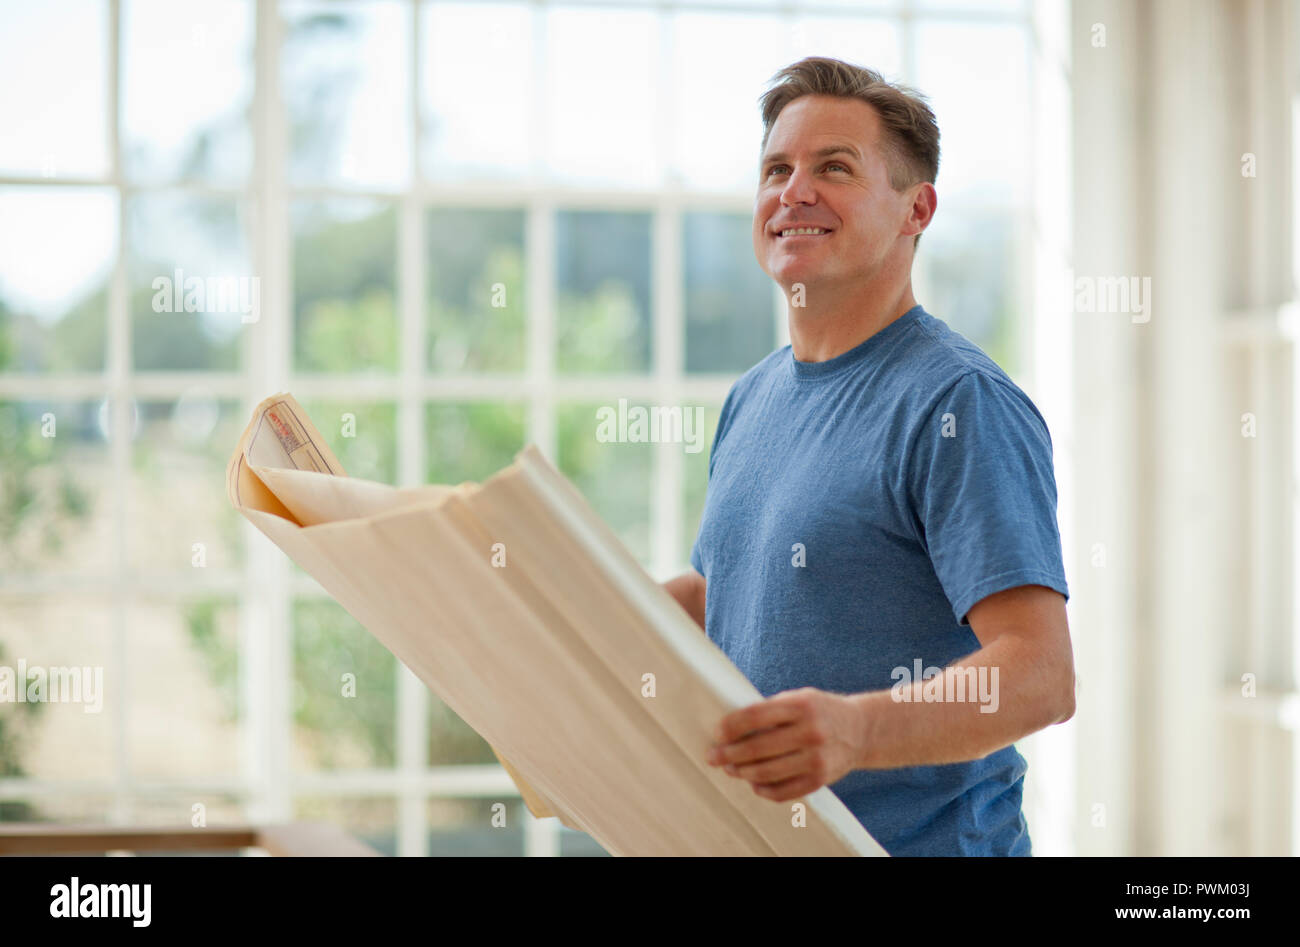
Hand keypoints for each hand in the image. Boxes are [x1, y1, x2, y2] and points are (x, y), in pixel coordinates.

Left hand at [705, 687, 865, 801]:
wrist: (861, 730)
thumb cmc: (820, 711)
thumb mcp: (799, 699)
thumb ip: (770, 710)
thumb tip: (731, 728)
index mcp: (801, 706)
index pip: (756, 716)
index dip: (732, 726)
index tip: (717, 733)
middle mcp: (810, 732)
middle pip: (758, 747)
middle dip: (729, 754)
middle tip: (712, 757)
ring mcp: (816, 759)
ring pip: (767, 772)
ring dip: (742, 772)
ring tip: (730, 769)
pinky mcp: (820, 780)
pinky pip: (783, 791)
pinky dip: (763, 789)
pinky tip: (753, 783)